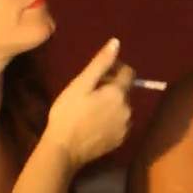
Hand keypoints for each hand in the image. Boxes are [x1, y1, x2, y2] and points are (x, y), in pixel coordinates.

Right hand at [42, 38, 133, 169]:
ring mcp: (126, 127)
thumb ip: (101, 63)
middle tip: (89, 92)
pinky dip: (111, 119)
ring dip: (112, 103)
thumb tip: (116, 42)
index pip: (129, 72)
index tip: (98, 74)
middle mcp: (128, 109)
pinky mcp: (121, 140)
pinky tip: (94, 122)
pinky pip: (120, 122)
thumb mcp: (81, 84)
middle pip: (125, 90)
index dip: (115, 69)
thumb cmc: (68, 113)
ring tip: (90, 108)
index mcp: (119, 93)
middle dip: (111, 86)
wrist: (64, 150)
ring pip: (123, 107)